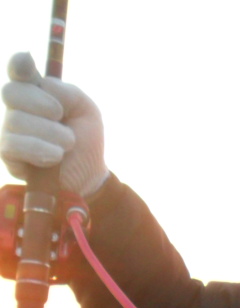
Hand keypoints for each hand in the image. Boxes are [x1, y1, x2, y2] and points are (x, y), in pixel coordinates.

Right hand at [1, 52, 108, 196]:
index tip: (26, 63)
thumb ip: (67, 92)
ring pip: (15, 120)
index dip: (19, 65)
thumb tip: (44, 84)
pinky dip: (39, 149)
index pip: (19, 71)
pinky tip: (55, 156)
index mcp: (37, 91)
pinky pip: (13, 145)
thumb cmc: (86, 138)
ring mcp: (10, 130)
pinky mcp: (8, 154)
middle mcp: (18, 107)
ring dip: (48, 132)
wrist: (90, 173)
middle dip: (39, 102)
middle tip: (60, 115)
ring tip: (68, 143)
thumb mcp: (86, 110)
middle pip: (12, 92)